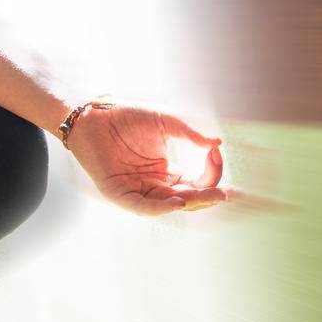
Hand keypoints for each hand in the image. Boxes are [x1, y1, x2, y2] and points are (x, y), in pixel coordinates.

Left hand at [63, 102, 228, 215]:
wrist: (94, 113)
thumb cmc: (128, 116)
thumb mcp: (166, 123)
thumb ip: (190, 134)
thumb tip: (218, 143)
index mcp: (167, 172)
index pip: (196, 182)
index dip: (211, 173)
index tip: (217, 154)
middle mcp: (154, 184)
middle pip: (187, 198)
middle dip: (208, 197)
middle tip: (226, 194)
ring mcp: (136, 190)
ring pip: (168, 205)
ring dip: (191, 202)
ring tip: (211, 195)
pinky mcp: (117, 192)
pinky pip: (141, 206)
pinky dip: (160, 208)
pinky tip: (178, 202)